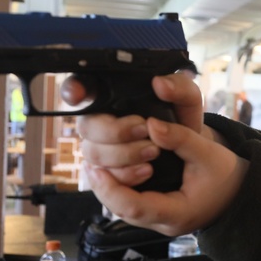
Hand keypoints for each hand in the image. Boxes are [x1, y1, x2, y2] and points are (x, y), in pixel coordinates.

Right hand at [62, 72, 210, 187]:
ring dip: (124, 154)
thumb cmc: (180, 124)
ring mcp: (99, 148)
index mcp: (114, 96)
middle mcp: (100, 121)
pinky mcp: (105, 172)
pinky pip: (103, 177)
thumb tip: (159, 83)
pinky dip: (125, 175)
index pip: (83, 88)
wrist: (187, 157)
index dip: (73, 89)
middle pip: (86, 125)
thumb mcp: (187, 102)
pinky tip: (146, 170)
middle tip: (144, 130)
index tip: (77, 96)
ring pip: (93, 153)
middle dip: (115, 130)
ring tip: (154, 152)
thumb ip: (179, 87)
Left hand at [83, 117, 247, 234]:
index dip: (112, 188)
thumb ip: (180, 138)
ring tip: (96, 164)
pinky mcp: (157, 212)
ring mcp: (159, 220)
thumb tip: (151, 124)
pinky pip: (130, 205)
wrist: (240, 193)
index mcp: (178, 213)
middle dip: (103, 187)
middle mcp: (164, 222)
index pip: (134, 208)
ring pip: (122, 210)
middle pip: (121, 210)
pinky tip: (110, 170)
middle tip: (90, 162)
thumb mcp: (209, 153)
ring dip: (109, 187)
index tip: (98, 167)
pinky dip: (118, 188)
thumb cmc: (228, 176)